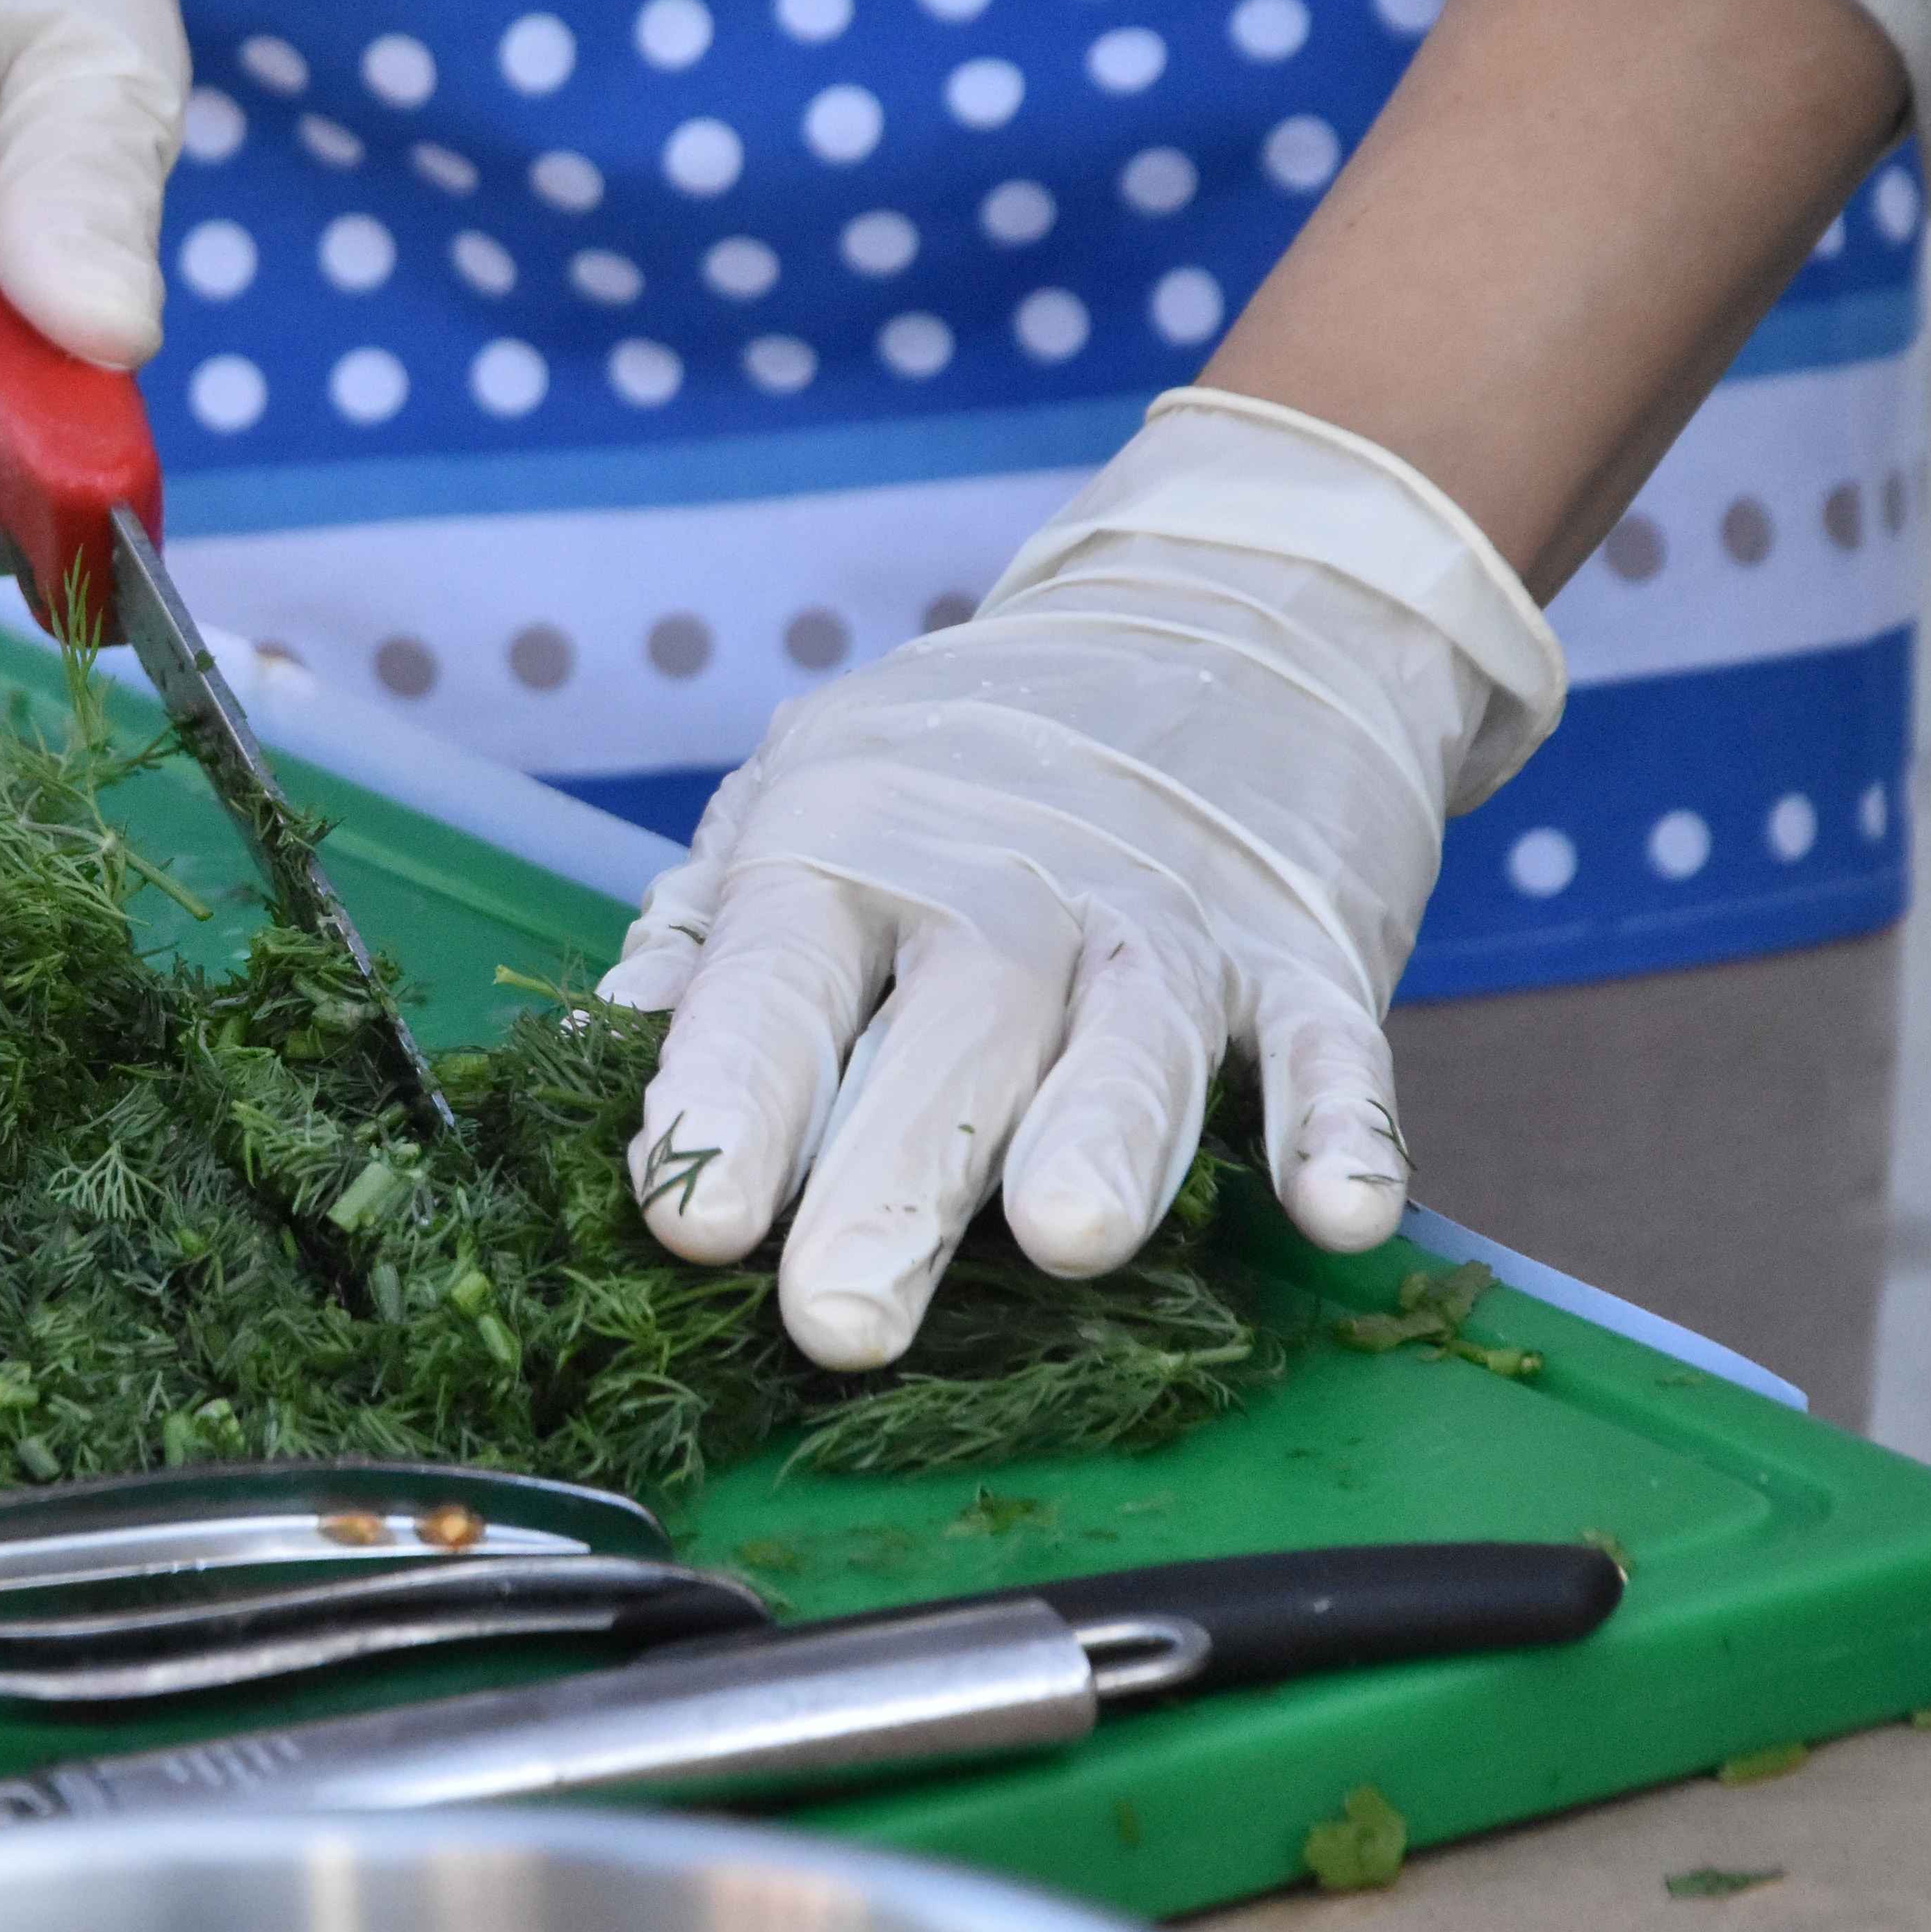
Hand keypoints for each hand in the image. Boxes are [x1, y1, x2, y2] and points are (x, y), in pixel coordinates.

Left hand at [597, 393, 1566, 1369]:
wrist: (1226, 613)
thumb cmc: (966, 758)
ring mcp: (1169, 921)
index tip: (683, 1218)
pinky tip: (1335, 1212)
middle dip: (891, 1183)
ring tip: (1063, 1242)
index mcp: (850, 848)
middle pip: (947, 1040)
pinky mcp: (1308, 954)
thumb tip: (588, 1067)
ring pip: (1132, 1044)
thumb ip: (704, 939)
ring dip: (1103, 1144)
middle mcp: (1007, 889)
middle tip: (835, 1318)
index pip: (776, 981)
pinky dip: (1342, 1126)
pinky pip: (1328, 1048)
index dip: (730, 1097)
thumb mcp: (804, 795)